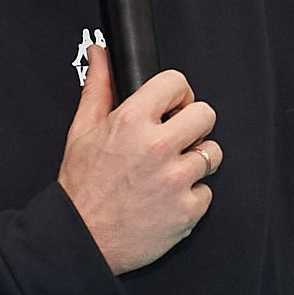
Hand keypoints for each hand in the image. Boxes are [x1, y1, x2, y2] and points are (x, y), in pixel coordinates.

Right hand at [59, 60, 221, 273]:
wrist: (80, 239)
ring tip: (170, 173)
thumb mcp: (81, 132)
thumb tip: (100, 55)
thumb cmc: (80, 188)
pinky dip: (191, 197)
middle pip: (206, 115)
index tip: (173, 107)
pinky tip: (167, 200)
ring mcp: (175, 180)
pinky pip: (207, 192)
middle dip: (193, 125)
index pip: (177, 83)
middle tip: (177, 140)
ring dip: (197, 161)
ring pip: (213, 154)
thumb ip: (97, 89)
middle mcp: (157, 147)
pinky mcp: (188, 210)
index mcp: (131, 122)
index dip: (177, 94)